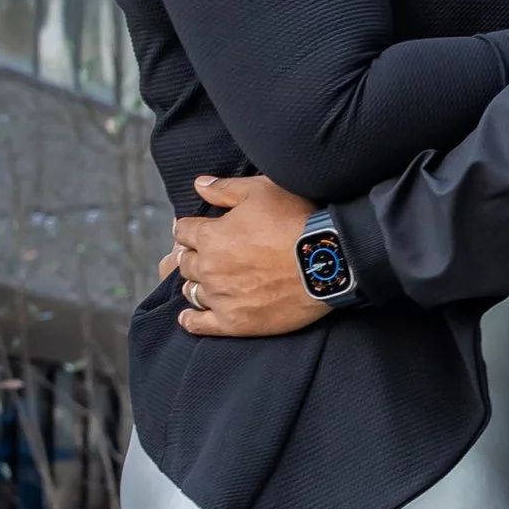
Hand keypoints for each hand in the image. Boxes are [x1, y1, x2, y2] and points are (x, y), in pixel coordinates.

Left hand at [169, 174, 331, 336]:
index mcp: (210, 236)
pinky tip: (187, 317)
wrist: (325, 263)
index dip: (190, 228)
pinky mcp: (234, 322)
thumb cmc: (296, 221)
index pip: (183, 231)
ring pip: (191, 290)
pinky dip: (190, 320)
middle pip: (185, 262)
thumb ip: (225, 189)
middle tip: (206, 254)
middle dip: (193, 255)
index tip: (196, 230)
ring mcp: (220, 297)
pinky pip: (200, 324)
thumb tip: (199, 185)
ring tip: (206, 280)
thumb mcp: (262, 191)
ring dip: (196, 283)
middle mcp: (209, 268)